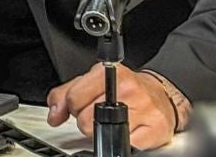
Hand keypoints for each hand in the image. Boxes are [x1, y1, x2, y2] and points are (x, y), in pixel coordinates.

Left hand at [46, 64, 178, 150]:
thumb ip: (65, 95)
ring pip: (102, 133)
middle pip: (85, 120)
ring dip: (103, 132)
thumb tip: (54, 114)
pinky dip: (123, 140)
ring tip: (112, 121)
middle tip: (99, 114)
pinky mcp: (155, 129)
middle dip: (87, 121)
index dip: (72, 106)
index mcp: (107, 73)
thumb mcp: (91, 82)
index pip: (73, 98)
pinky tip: (128, 129)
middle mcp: (127, 88)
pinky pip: (126, 144)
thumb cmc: (125, 89)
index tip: (80, 105)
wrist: (161, 96)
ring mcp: (143, 108)